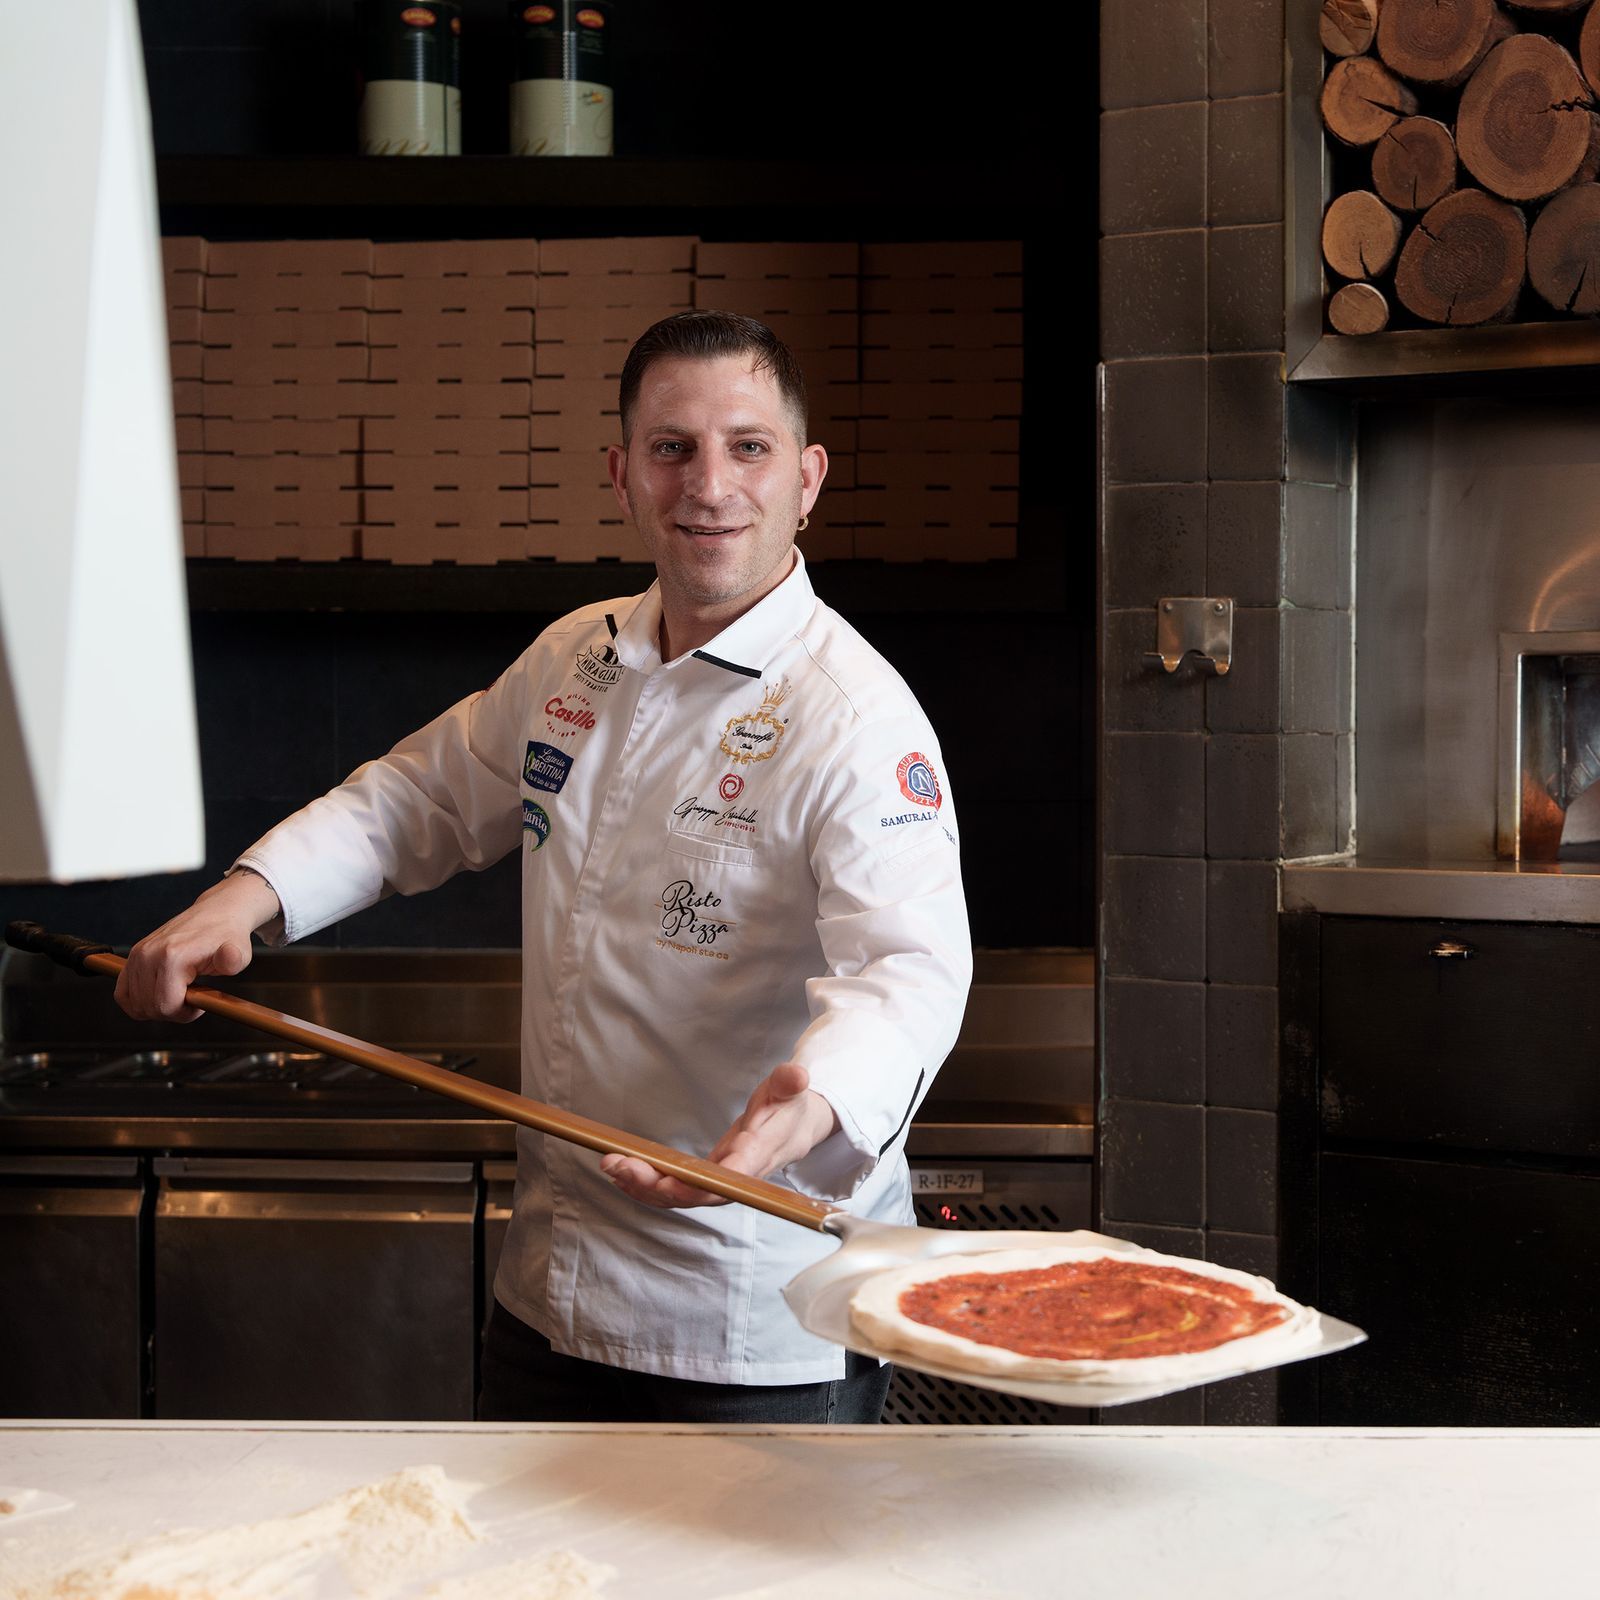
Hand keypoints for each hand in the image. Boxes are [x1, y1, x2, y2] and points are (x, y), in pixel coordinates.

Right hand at [114, 870, 281, 1022]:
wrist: (216, 913)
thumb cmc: (228, 936)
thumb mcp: (238, 952)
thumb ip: (233, 961)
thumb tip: (229, 956)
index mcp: (172, 956)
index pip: (165, 1007)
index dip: (185, 1014)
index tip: (201, 1003)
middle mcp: (149, 955)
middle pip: (149, 1008)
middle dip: (173, 1012)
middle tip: (192, 997)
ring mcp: (137, 955)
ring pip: (135, 1004)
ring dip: (158, 1006)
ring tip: (179, 993)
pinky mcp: (132, 957)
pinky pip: (122, 994)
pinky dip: (139, 1002)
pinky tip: (159, 995)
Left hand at [600, 1062, 838, 1209]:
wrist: (795, 1131)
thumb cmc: (787, 1108)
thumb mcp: (789, 1089)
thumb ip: (789, 1082)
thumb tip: (798, 1074)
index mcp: (758, 1154)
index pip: (731, 1177)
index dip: (699, 1183)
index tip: (668, 1179)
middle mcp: (737, 1177)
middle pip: (696, 1192)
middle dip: (655, 1185)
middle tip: (620, 1165)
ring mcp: (720, 1182)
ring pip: (680, 1195)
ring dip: (642, 1185)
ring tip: (611, 1165)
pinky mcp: (706, 1180)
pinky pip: (675, 1190)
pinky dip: (647, 1185)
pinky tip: (622, 1172)